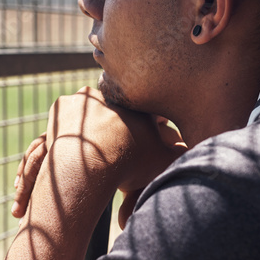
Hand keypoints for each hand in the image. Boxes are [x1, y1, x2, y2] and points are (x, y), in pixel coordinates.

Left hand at [12, 87, 185, 224]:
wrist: (91, 165)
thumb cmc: (130, 164)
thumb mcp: (163, 161)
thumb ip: (180, 154)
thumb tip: (198, 150)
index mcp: (138, 104)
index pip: (141, 113)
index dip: (138, 129)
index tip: (133, 144)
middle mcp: (113, 94)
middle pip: (113, 111)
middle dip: (112, 127)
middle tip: (109, 150)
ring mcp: (85, 97)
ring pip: (88, 114)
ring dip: (88, 128)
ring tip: (88, 150)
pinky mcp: (61, 104)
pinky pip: (66, 117)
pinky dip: (67, 130)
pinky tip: (71, 145)